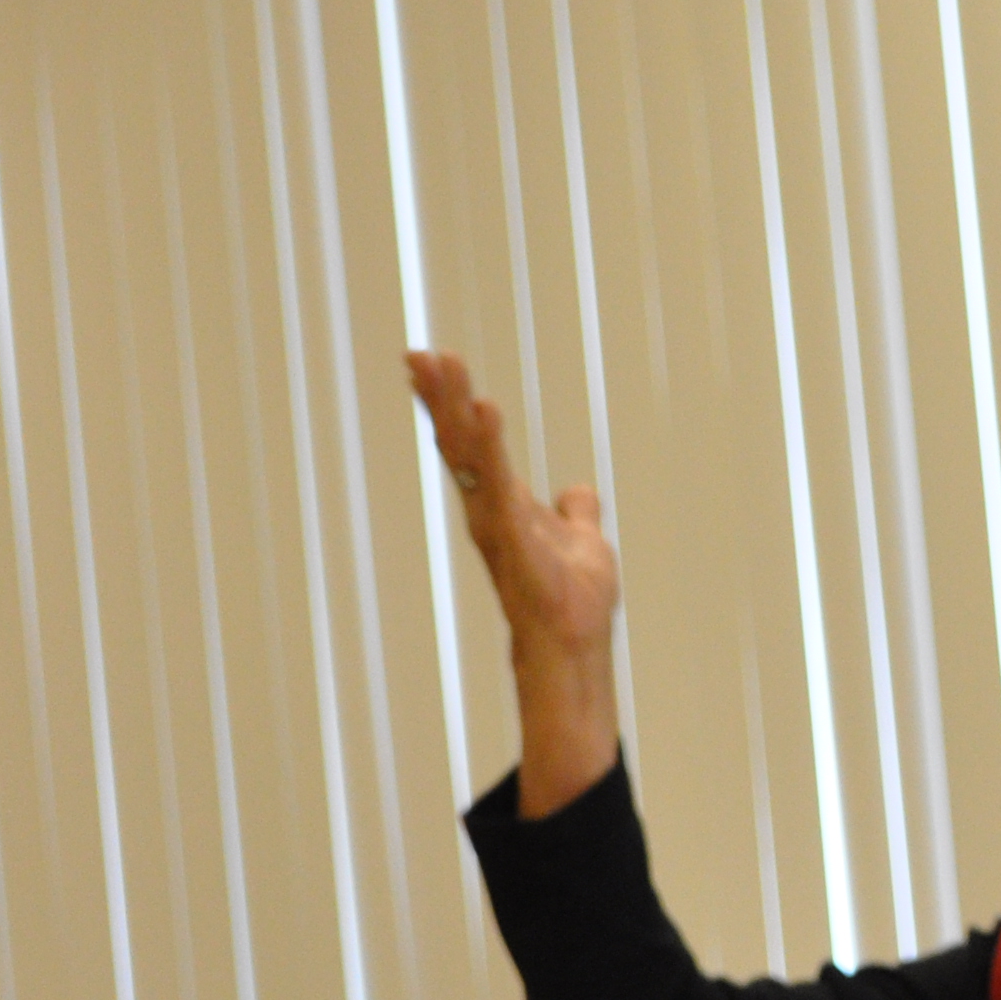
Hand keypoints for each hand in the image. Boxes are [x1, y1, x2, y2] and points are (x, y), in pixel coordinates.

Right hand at [406, 349, 622, 814]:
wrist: (575, 644)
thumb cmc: (573, 601)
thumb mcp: (583, 540)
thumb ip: (578, 514)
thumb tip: (577, 491)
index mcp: (504, 502)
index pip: (472, 442)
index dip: (453, 404)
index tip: (432, 363)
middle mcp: (490, 509)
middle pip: (458, 441)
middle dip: (440, 397)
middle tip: (417, 355)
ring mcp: (496, 522)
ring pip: (470, 454)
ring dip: (456, 407)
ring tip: (442, 365)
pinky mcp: (512, 534)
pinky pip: (498, 480)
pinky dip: (490, 444)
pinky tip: (485, 409)